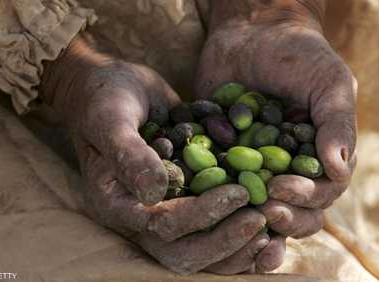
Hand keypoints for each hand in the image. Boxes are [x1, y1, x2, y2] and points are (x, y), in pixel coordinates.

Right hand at [40, 32, 269, 273]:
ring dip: (238, 245)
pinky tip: (274, 224)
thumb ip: (129, 154)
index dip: (201, 216)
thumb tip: (155, 192)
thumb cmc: (104, 99)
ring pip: (203, 249)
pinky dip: (243, 233)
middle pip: (185, 252)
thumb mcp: (110, 119)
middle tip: (260, 219)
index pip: (162, 226)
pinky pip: (215, 228)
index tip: (238, 193)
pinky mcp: (188, 198)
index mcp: (119, 204)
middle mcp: (144, 215)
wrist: (115, 89)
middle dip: (225, 241)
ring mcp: (169, 208)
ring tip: (272, 226)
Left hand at [196, 0, 356, 270]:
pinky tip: (206, 210)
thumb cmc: (299, 55)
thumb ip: (337, 124)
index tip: (282, 189)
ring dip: (250, 224)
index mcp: (321, 158)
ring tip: (236, 220)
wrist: (252, 31)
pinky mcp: (224, 162)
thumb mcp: (329, 82)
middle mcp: (291, 170)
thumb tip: (339, 169)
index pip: (322, 194)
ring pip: (259, 211)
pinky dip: (215, 204)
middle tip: (262, 210)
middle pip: (294, 212)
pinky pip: (221, 190)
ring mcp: (256, 169)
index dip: (305, 199)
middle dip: (281, 218)